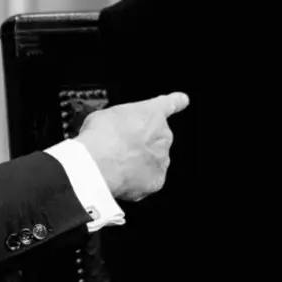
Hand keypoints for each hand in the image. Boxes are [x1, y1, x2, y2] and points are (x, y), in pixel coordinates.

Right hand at [75, 92, 189, 201]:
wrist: (99, 164)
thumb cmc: (101, 135)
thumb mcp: (105, 115)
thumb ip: (119, 120)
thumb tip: (112, 128)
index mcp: (152, 113)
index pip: (170, 103)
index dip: (177, 101)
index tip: (183, 100)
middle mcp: (163, 135)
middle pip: (157, 138)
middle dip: (141, 143)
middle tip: (119, 148)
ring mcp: (162, 159)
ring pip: (153, 161)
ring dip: (139, 163)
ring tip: (116, 164)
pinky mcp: (157, 180)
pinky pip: (148, 181)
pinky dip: (137, 182)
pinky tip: (119, 177)